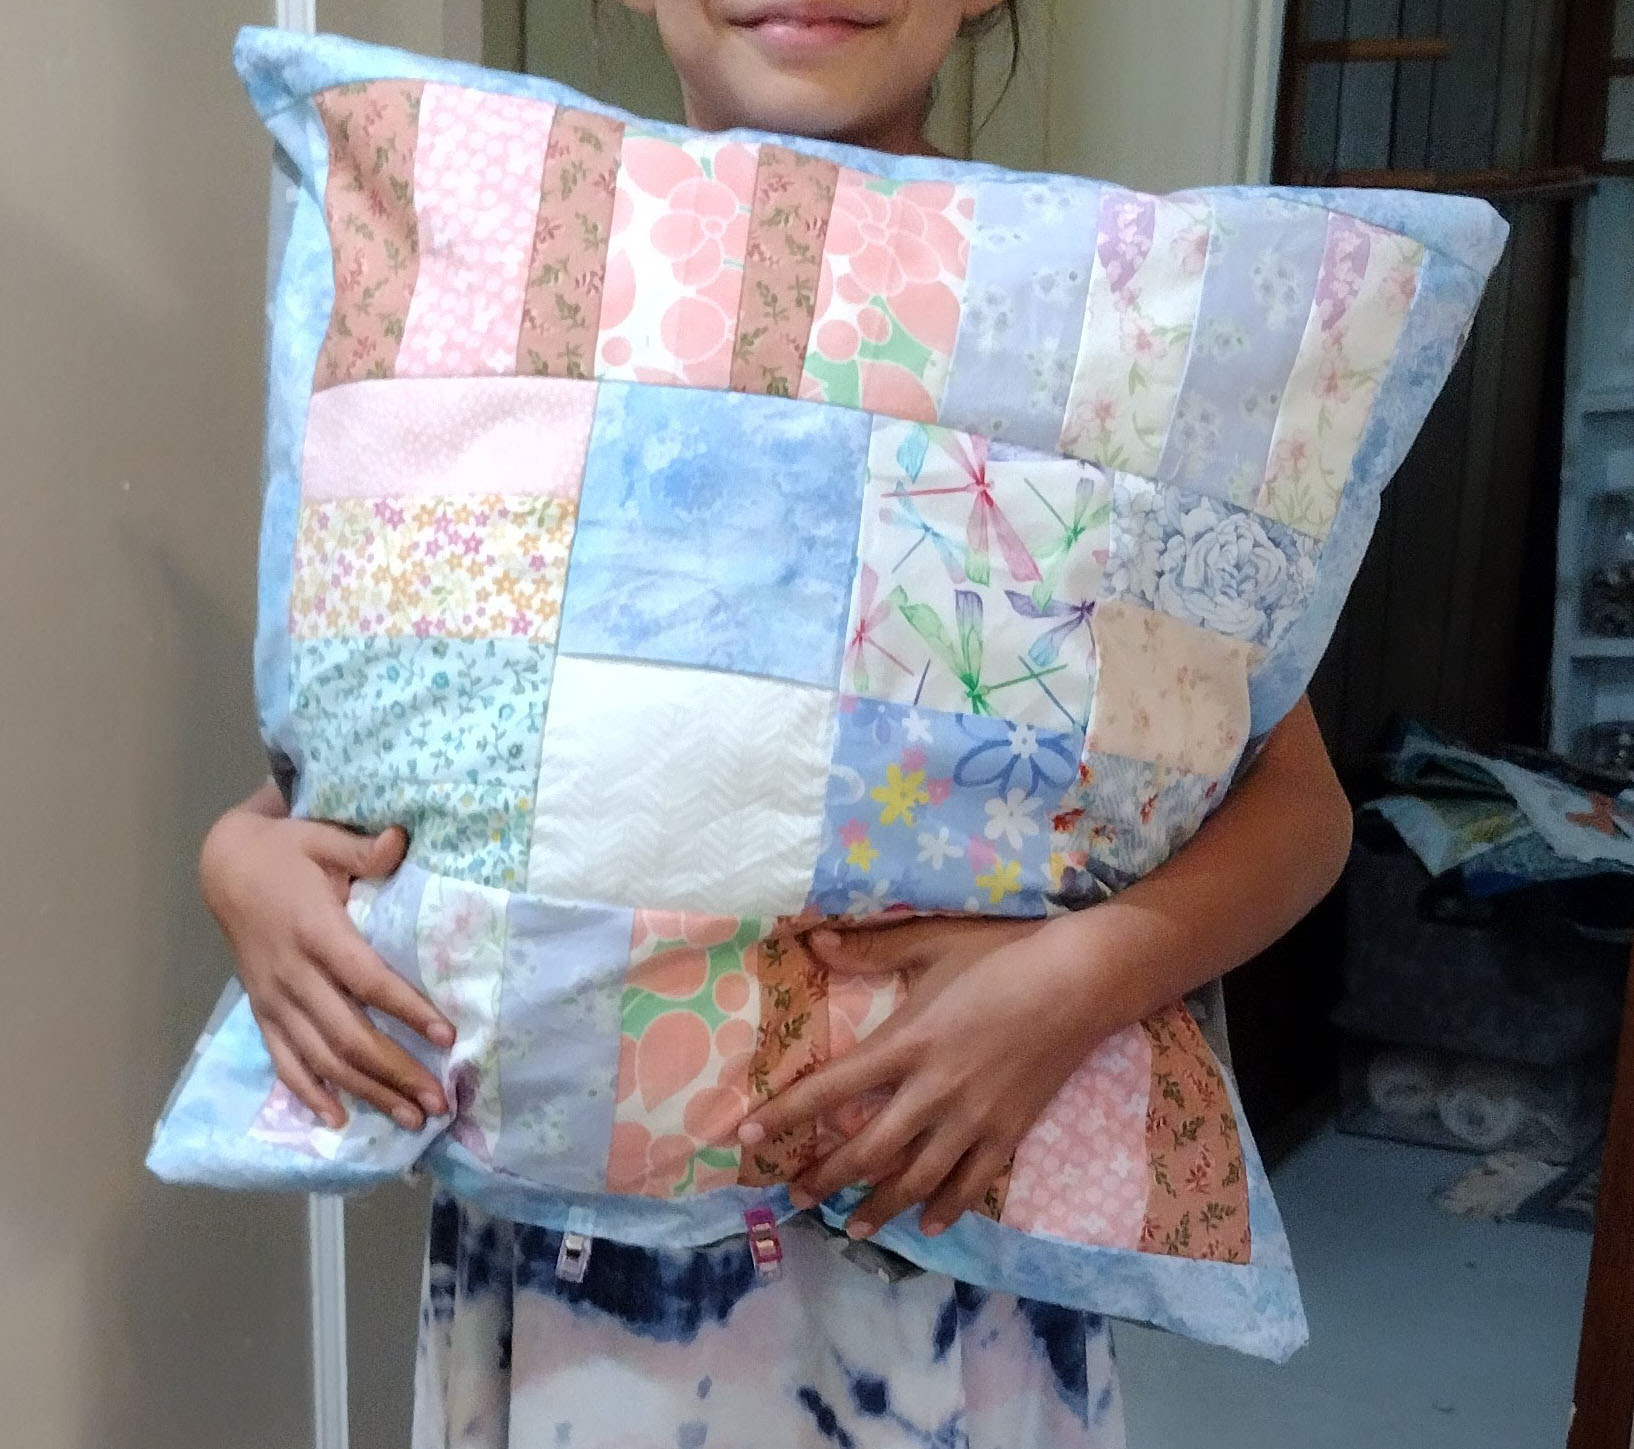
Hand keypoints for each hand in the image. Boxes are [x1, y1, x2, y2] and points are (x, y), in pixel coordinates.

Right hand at [200, 798, 452, 1130]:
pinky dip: (310, 1093)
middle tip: (439, 1101)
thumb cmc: (286, 852)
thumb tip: (399, 841)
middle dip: (396, 1072)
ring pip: (322, 1058)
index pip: (367, 980)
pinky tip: (340, 1118)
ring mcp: (274, 999)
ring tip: (411, 1118)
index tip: (446, 1036)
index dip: (407, 1010)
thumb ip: (362, 850)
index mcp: (315, 931)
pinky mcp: (262, 1011)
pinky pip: (284, 1061)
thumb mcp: (322, 838)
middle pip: (349, 1034)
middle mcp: (293, 974)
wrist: (224, 867)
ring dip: (368, 1091)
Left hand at [737, 914, 1113, 1239]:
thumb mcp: (934, 943)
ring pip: (916, 1179)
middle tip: (794, 1196)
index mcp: (908, 1043)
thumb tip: (815, 942)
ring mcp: (973, 1119)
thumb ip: (872, 950)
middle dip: (826, 1178)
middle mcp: (934, 1091)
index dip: (787, 1114)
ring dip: (879, 1207)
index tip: (748, 1134)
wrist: (1081, 981)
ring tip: (851, 1226)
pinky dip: (946, 1208)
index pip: (832, 1088)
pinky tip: (927, 1224)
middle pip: (868, 1150)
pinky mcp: (1009, 1133)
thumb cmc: (1004, 955)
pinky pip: (971, 1184)